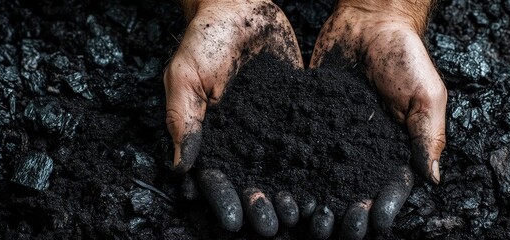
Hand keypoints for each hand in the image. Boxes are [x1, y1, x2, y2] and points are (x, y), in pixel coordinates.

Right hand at [164, 0, 301, 235]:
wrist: (242, 7)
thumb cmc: (205, 38)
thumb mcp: (185, 76)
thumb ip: (184, 119)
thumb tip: (181, 169)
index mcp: (210, 137)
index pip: (215, 177)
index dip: (223, 199)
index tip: (233, 220)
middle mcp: (242, 140)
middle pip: (251, 181)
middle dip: (261, 205)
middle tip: (272, 226)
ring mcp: (271, 130)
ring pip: (281, 170)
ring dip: (290, 194)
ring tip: (303, 215)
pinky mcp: (297, 116)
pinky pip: (307, 144)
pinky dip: (316, 166)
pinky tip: (328, 184)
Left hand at [310, 0, 445, 237]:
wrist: (368, 21)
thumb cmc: (405, 56)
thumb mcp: (426, 95)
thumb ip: (428, 135)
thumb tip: (433, 178)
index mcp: (396, 148)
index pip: (392, 186)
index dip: (384, 205)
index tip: (375, 220)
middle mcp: (364, 149)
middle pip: (355, 189)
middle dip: (347, 211)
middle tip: (336, 227)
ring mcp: (335, 137)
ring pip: (325, 176)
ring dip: (317, 199)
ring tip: (308, 216)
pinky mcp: (309, 121)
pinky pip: (300, 148)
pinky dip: (292, 168)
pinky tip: (283, 185)